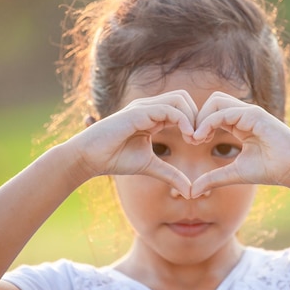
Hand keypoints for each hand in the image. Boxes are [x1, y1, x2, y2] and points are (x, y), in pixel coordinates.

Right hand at [69, 90, 197, 196]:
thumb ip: (171, 174)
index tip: (200, 142)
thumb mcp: (150, 166)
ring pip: (179, 99)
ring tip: (194, 138)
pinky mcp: (137, 113)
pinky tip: (187, 136)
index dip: (195, 122)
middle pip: (184, 98)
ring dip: (192, 117)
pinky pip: (167, 109)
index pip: (182, 107)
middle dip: (197, 116)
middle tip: (199, 139)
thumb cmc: (115, 158)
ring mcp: (143, 107)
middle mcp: (149, 107)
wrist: (88, 158)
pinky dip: (182, 121)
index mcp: (152, 116)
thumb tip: (190, 191)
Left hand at [190, 92, 289, 197]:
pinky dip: (209, 122)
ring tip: (197, 138)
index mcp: (240, 124)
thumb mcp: (234, 174)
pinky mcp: (254, 115)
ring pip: (216, 101)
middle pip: (212, 101)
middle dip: (198, 116)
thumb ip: (213, 178)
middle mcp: (244, 114)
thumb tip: (192, 191)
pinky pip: (224, 113)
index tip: (192, 142)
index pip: (213, 112)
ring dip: (202, 117)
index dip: (199, 124)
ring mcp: (250, 112)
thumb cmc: (270, 170)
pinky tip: (202, 138)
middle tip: (192, 138)